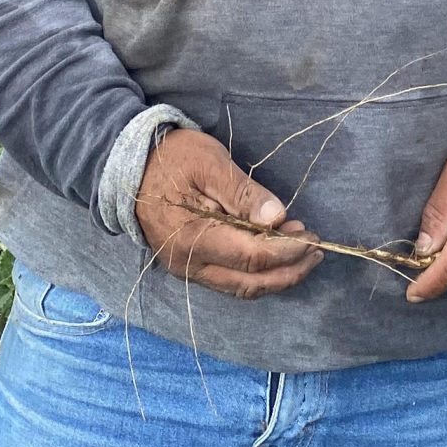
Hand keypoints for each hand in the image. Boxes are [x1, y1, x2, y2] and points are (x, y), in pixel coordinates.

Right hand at [136, 128, 321, 299]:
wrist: (129, 166)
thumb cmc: (172, 158)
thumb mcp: (209, 162)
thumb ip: (244, 193)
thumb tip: (278, 218)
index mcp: (193, 238)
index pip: (252, 257)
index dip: (287, 251)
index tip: (312, 236)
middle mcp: (189, 264)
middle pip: (250, 283)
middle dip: (289, 271)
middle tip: (317, 251)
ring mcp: (187, 269)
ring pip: (241, 288)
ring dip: (276, 275)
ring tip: (303, 253)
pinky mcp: (189, 266)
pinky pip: (229, 280)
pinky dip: (257, 272)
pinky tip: (275, 254)